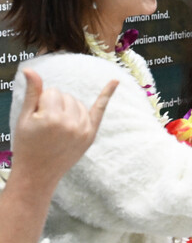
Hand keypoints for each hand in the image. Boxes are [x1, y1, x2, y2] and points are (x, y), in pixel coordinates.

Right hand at [10, 69, 116, 192]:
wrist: (37, 174)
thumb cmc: (27, 145)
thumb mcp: (24, 119)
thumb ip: (32, 93)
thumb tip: (30, 69)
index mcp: (52, 118)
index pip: (51, 92)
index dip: (41, 103)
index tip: (37, 120)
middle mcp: (71, 123)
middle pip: (66, 96)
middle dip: (55, 105)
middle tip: (46, 128)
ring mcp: (84, 129)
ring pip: (77, 103)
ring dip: (67, 109)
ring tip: (56, 129)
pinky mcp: (91, 134)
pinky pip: (100, 109)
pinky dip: (107, 94)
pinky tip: (116, 81)